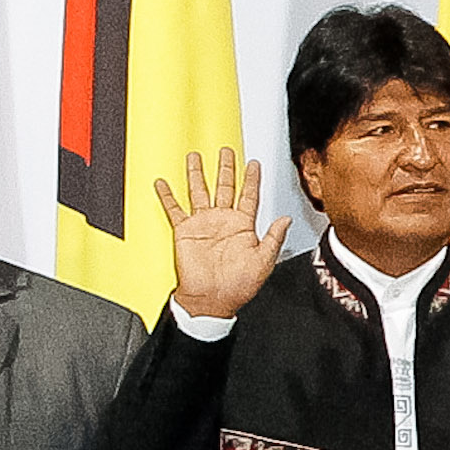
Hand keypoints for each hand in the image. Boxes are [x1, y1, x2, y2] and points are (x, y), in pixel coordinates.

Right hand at [153, 149, 291, 319]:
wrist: (212, 299)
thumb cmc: (238, 286)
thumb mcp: (264, 262)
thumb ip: (274, 238)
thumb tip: (285, 219)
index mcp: (243, 226)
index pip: (249, 196)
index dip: (252, 179)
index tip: (254, 163)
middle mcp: (223, 221)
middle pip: (224, 186)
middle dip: (226, 168)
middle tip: (226, 150)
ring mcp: (203, 223)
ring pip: (199, 191)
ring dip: (197, 174)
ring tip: (194, 156)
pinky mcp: (185, 230)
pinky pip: (174, 209)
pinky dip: (167, 196)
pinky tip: (163, 183)